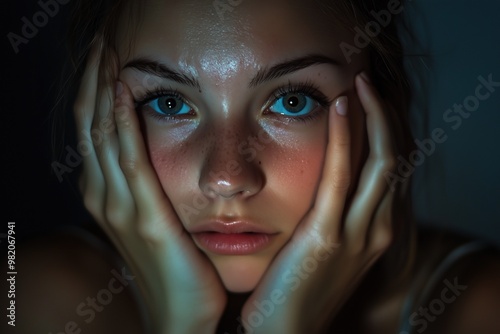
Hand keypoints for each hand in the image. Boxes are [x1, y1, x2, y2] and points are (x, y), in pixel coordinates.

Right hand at [74, 39, 225, 333]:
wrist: (180, 314)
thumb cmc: (174, 265)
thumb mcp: (155, 217)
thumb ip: (147, 185)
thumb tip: (153, 154)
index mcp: (107, 194)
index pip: (94, 130)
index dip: (94, 91)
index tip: (104, 56)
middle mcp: (104, 196)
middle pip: (90, 125)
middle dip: (93, 81)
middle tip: (100, 43)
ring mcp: (119, 207)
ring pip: (102, 136)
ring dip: (103, 91)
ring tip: (107, 54)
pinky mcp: (144, 218)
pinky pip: (129, 160)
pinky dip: (122, 124)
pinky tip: (124, 93)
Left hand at [241, 73, 396, 333]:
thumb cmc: (295, 291)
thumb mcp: (322, 250)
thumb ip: (330, 217)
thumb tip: (319, 186)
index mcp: (373, 232)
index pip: (388, 170)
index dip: (383, 132)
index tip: (366, 101)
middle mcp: (375, 230)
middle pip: (392, 159)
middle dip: (384, 117)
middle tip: (365, 81)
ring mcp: (356, 234)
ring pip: (379, 162)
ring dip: (372, 118)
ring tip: (359, 82)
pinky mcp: (327, 237)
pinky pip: (340, 176)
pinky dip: (344, 138)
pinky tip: (340, 106)